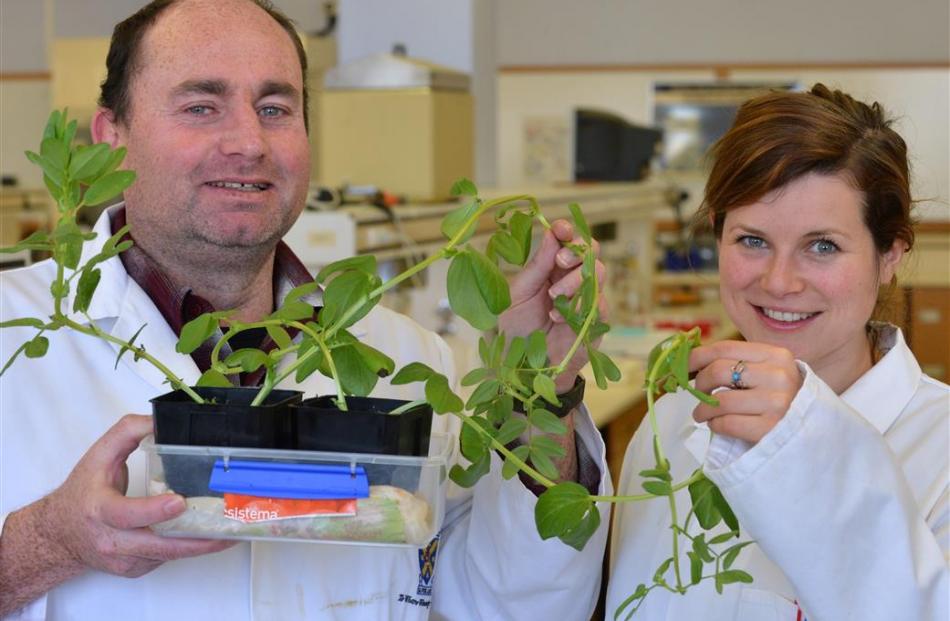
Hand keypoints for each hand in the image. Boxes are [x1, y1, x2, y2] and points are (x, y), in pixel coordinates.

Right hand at [41, 414, 233, 577]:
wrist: (59, 534)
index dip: (154, 511)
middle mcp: (111, 540)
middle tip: (225, 531)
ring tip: (231, 534)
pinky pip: (166, 558)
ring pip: (167, 555)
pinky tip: (209, 537)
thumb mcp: (98, 457)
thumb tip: (159, 420)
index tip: (179, 503)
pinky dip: (187, 548)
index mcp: (100, 510)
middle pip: (157, 546)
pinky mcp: (135, 568)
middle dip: (194, 541)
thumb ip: (127, 432)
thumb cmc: (82, 495)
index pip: (126, 514)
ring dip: (200, 546)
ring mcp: (124, 559)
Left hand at [498, 219, 607, 392]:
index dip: (568, 231)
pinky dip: (577, 307)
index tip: (561, 229)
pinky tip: (557, 317)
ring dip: (575, 280)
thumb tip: (550, 233)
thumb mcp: (517, 294)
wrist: (522, 366)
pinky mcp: (595, 322)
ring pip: (598, 273)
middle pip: (590, 251)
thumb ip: (535, 267)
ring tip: (553, 297)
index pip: (567, 241)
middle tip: (560, 261)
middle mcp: (572, 280)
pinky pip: (598, 305)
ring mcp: (586, 300)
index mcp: (551, 268)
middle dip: (577, 251)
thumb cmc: (516, 328)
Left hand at [689, 341, 803, 442]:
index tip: (682, 366)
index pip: (725, 348)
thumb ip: (739, 363)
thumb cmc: (783, 400)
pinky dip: (715, 425)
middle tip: (696, 392)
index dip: (697, 356)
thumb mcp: (768, 373)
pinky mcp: (770, 429)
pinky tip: (718, 425)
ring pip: (719, 400)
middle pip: (719, 371)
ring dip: (702, 409)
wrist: (816, 434)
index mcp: (777, 356)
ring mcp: (777, 403)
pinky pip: (726, 423)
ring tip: (703, 414)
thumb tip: (691, 360)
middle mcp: (779, 376)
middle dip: (699, 383)